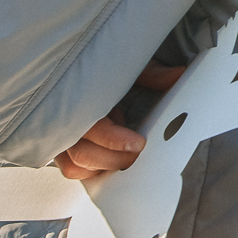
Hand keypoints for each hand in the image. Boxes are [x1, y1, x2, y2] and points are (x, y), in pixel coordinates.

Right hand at [54, 61, 184, 180]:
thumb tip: (178, 75)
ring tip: (124, 151)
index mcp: (79, 96)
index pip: (90, 125)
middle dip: (115, 158)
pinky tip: (110, 154)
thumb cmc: (111, 72)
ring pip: (74, 166)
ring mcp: (60, 136)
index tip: (139, 143)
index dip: (114, 139)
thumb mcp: (131, 67)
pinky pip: (72, 171)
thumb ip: (152, 73)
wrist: (90, 74)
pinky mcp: (62, 150)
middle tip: (138, 152)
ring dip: (104, 165)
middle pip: (82, 153)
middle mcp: (63, 119)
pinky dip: (93, 169)